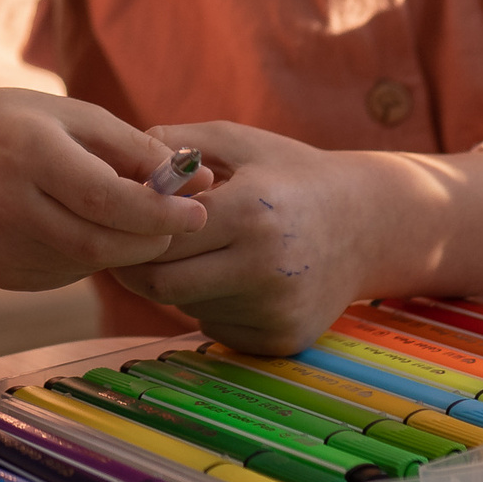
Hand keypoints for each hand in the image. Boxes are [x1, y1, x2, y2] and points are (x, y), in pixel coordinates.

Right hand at [0, 89, 209, 291]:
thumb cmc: (22, 126)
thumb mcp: (78, 118)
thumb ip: (138, 150)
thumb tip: (202, 180)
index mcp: (28, 152)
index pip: (103, 199)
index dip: (157, 212)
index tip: (197, 212)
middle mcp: (5, 203)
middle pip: (98, 242)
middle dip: (150, 239)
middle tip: (180, 224)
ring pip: (85, 262)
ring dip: (122, 247)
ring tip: (126, 215)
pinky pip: (64, 273)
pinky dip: (88, 256)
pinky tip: (79, 226)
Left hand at [107, 122, 482, 355]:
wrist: (370, 224)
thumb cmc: (292, 173)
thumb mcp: (239, 141)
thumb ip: (174, 143)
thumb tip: (113, 161)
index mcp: (250, 212)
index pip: (158, 238)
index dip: (130, 230)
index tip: (120, 219)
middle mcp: (265, 268)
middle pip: (161, 284)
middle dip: (138, 265)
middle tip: (131, 246)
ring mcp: (276, 310)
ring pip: (186, 307)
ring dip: (178, 284)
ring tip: (198, 253)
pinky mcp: (282, 340)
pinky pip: (217, 327)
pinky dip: (210, 305)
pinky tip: (232, 277)